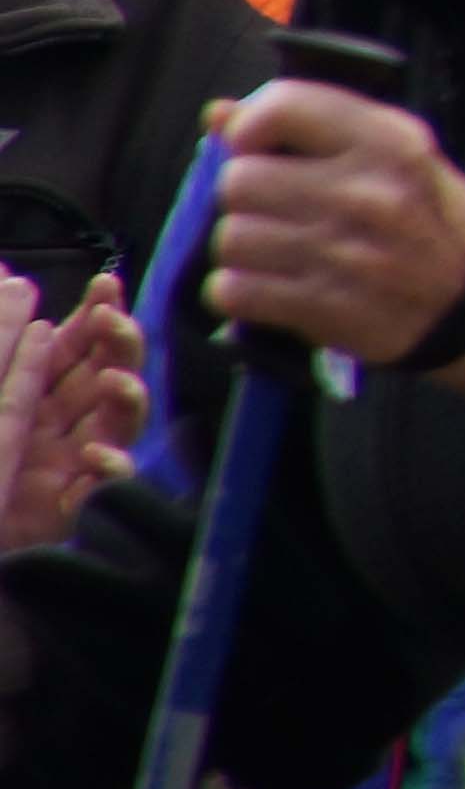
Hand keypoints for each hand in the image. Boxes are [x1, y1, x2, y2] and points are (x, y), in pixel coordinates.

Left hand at [0, 271, 143, 550]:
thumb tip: (11, 280)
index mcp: (34, 392)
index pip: (78, 346)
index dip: (97, 314)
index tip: (105, 284)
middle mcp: (59, 424)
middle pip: (108, 376)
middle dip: (121, 345)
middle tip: (111, 324)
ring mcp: (68, 466)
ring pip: (119, 426)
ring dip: (127, 399)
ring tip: (116, 383)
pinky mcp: (69, 508)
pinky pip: (103, 489)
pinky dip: (110, 472)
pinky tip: (96, 457)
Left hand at [203, 81, 464, 406]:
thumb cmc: (434, 221)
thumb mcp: (398, 155)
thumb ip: (314, 127)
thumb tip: (217, 115)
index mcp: (390, 143)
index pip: (281, 106)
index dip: (251, 127)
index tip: (260, 149)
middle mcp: (365, 194)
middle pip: (240, 181)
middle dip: (248, 198)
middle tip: (277, 210)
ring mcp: (342, 254)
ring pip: (231, 238)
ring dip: (245, 249)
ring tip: (279, 252)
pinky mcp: (323, 308)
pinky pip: (232, 290)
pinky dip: (241, 292)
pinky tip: (272, 287)